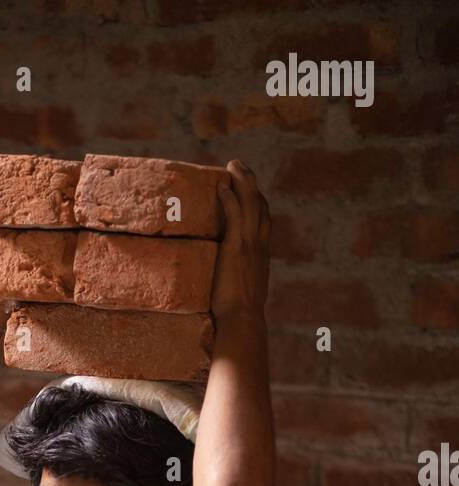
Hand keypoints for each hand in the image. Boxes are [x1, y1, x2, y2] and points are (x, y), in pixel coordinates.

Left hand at [210, 159, 269, 318]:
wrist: (243, 320)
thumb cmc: (241, 314)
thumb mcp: (246, 293)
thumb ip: (242, 281)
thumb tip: (234, 284)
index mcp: (263, 254)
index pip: (264, 220)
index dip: (257, 201)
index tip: (249, 190)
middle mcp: (260, 244)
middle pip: (260, 204)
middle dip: (251, 182)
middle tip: (239, 166)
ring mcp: (250, 244)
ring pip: (251, 203)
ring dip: (242, 180)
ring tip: (232, 165)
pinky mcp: (236, 247)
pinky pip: (235, 214)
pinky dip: (229, 197)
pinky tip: (220, 186)